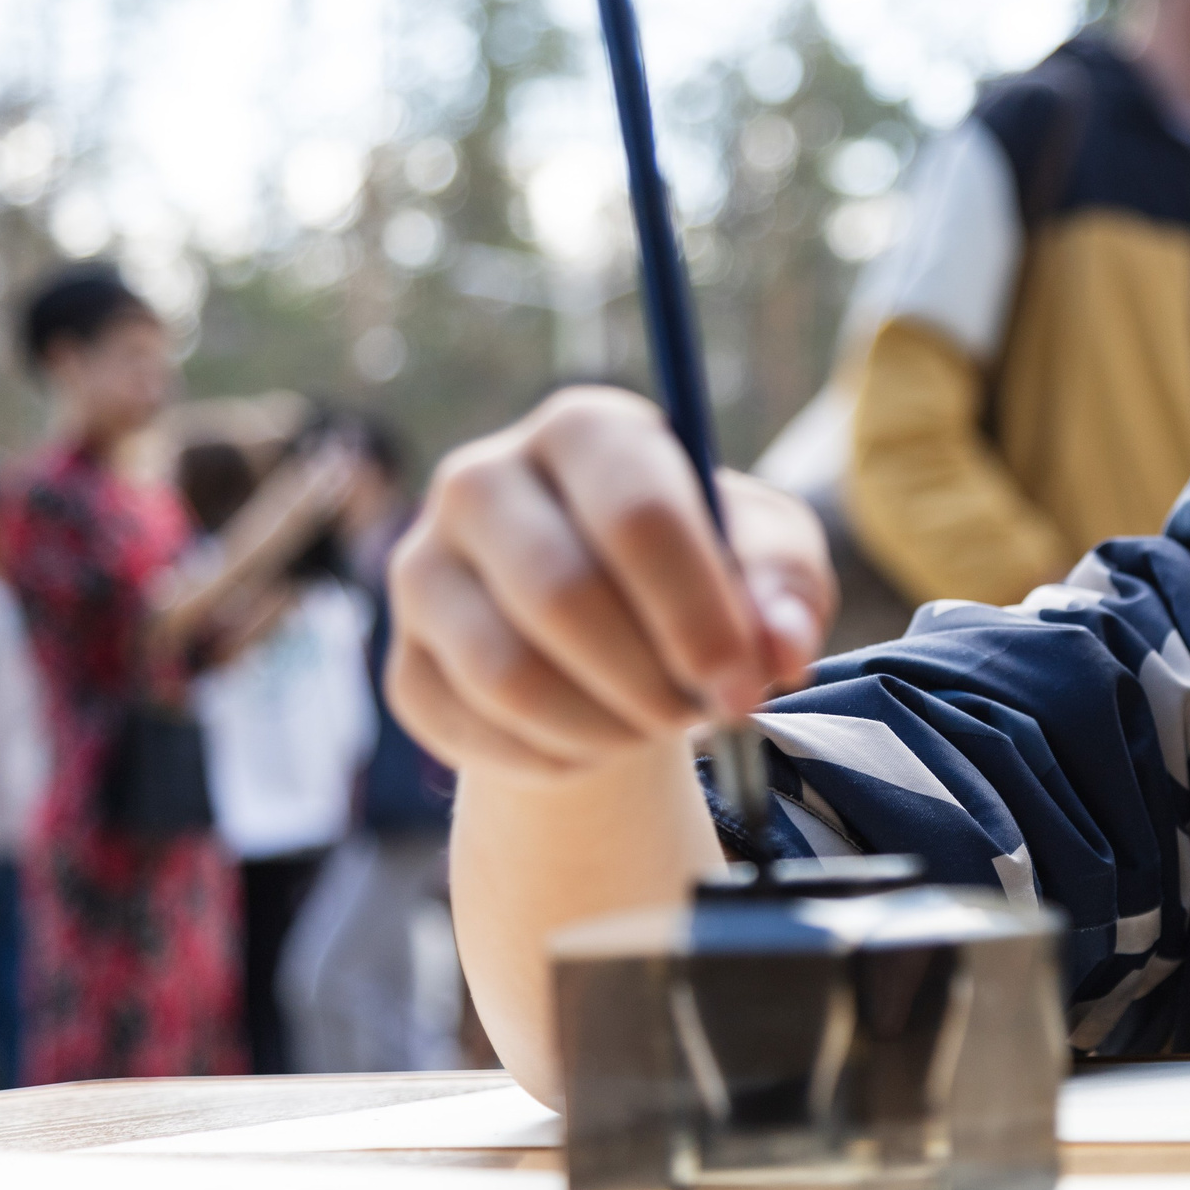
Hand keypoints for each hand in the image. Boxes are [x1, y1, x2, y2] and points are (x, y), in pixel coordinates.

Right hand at [386, 386, 835, 779]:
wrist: (612, 628)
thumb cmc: (699, 568)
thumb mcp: (766, 557)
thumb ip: (784, 589)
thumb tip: (778, 648)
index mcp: (584, 429)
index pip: (635, 514)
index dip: (696, 612)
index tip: (747, 683)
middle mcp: (482, 480)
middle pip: (561, 594)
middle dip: (652, 679)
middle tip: (706, 715)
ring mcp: (423, 571)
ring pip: (508, 675)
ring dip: (606, 728)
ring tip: (658, 728)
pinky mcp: (404, 664)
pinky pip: (475, 733)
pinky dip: (556, 760)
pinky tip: (599, 744)